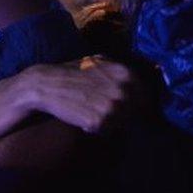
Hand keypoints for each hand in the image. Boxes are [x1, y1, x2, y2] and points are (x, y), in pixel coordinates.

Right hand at [17, 56, 133, 133]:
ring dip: (111, 122)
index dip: (140, 104)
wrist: (46, 84)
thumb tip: (138, 82)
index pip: (146, 96)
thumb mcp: (98, 61)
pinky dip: (97, 128)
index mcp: (126, 74)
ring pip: (123, 123)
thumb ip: (120, 71)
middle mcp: (123, 91)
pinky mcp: (99, 122)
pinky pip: (107, 131)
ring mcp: (112, 107)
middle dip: (126, 114)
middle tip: (107, 111)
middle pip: (136, 112)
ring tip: (93, 112)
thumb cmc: (72, 72)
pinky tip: (85, 119)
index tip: (133, 109)